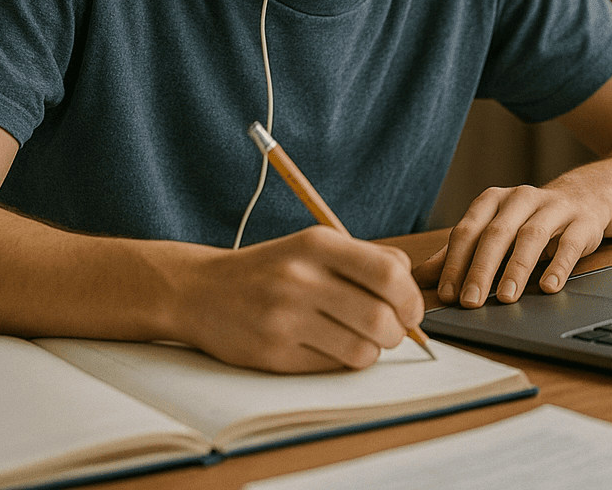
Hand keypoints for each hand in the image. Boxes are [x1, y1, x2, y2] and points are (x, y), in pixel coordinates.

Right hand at [177, 225, 423, 371]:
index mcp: (318, 244)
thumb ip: (365, 258)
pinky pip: (331, 368)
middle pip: (381, 318)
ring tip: (360, 340)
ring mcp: (285, 318)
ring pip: (361, 350)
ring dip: (372, 351)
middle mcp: (301, 278)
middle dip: (397, 332)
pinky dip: (342, 362)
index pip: (389, 273)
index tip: (410, 310)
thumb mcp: (314, 246)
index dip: (411, 298)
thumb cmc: (270, 269)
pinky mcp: (273, 354)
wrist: (199, 291)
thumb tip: (410, 284)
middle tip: (390, 332)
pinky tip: (330, 347)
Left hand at [412, 184, 611, 307]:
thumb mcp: (492, 230)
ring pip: (531, 236)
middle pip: (496, 233)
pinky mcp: (582, 222)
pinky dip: (558, 266)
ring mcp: (553, 208)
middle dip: (481, 269)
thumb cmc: (528, 220)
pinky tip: (549, 287)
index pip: (468, 231)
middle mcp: (520, 198)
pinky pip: (569, 244)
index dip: (455, 263)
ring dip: (516, 268)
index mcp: (493, 200)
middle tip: (471, 301)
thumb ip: (458, 253)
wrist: (583, 198)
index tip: (447, 294)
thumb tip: (418, 277)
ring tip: (506, 298)